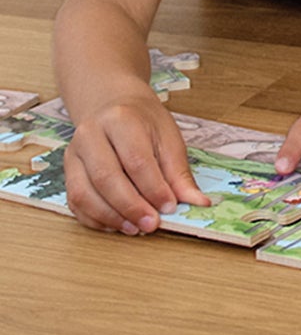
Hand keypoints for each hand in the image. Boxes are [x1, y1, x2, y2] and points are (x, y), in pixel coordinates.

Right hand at [64, 94, 209, 233]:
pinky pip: (75, 202)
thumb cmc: (144, 123)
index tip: (170, 207)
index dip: (154, 188)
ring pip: (84, 193)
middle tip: (152, 224)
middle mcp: (90, 135)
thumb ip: (179, 173)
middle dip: (131, 207)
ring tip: (135, 228)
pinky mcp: (67, 172)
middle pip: (106, 178)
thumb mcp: (169, 139)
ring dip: (111, 217)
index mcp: (120, 120)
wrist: (113, 106)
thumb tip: (198, 202)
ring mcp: (74, 154)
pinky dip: (95, 219)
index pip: (136, 160)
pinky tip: (117, 224)